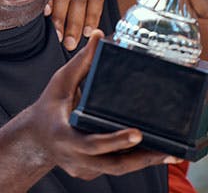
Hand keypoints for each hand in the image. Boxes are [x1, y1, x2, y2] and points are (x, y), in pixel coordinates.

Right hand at [19, 31, 179, 179]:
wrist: (34, 139)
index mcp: (64, 136)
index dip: (116, 140)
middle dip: (143, 159)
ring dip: (146, 162)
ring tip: (173, 155)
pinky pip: (116, 168)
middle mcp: (74, 157)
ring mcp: (84, 168)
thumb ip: (81, 62)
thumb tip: (99, 35)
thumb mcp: (60, 83)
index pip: (92, 142)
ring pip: (118, 169)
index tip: (138, 133)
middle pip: (113, 164)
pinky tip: (156, 154)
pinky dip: (135, 161)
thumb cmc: (48, 108)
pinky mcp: (91, 173)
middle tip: (170, 152)